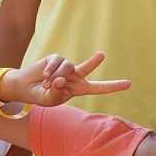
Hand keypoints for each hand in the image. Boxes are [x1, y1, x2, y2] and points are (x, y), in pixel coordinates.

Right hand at [2, 53, 131, 106]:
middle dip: (94, 62)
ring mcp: (66, 67)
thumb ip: (57, 91)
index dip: (113, 86)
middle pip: (87, 68)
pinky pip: (56, 63)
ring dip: (55, 77)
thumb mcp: (50, 99)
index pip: (98, 88)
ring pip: (66, 68)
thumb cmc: (43, 96)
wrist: (28, 88)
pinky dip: (50, 71)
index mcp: (79, 88)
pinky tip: (44, 77)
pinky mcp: (56, 59)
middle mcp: (75, 76)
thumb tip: (61, 79)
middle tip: (101, 55)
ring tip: (46, 84)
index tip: (128, 84)